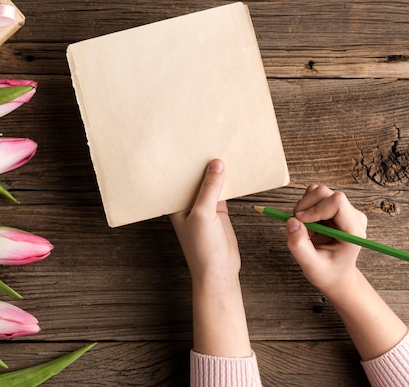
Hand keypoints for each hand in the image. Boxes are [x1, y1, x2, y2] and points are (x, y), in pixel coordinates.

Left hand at [170, 159, 250, 357]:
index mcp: (175, 204)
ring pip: (209, 183)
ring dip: (215, 171)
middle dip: (198, 163)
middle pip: (193, 178)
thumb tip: (216, 164)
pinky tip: (233, 166)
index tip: (185, 142)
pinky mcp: (219, 210)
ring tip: (220, 146)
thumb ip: (209, 189)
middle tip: (205, 137)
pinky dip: (228, 181)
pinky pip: (223, 190)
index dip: (180, 162)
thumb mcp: (203, 214)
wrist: (220, 270)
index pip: (176, 178)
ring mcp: (203, 206)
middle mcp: (187, 203)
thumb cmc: (202, 247)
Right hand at [285, 184, 366, 297]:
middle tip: (298, 226)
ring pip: (318, 192)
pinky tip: (308, 224)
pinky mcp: (334, 208)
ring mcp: (344, 210)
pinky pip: (315, 196)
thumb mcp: (311, 266)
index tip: (300, 221)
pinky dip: (305, 208)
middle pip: (325, 193)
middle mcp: (352, 216)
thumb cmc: (327, 272)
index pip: (337, 202)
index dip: (315, 208)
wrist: (335, 274)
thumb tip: (291, 221)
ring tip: (305, 228)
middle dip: (305, 206)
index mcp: (353, 231)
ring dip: (304, 207)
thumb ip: (299, 245)